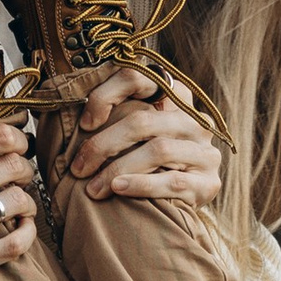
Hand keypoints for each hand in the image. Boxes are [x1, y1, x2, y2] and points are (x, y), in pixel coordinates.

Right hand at [0, 125, 39, 280]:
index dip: (14, 139)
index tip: (17, 145)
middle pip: (10, 167)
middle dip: (22, 168)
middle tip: (21, 173)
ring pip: (15, 203)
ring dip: (25, 200)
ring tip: (20, 202)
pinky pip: (12, 245)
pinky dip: (26, 233)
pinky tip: (23, 228)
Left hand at [65, 67, 224, 207]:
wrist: (180, 204)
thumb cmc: (146, 165)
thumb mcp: (134, 135)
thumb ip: (116, 115)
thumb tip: (72, 106)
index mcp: (175, 97)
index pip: (139, 77)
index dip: (106, 95)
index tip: (85, 123)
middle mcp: (194, 120)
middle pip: (143, 121)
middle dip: (103, 145)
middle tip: (79, 167)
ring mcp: (205, 151)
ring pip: (158, 150)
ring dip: (118, 168)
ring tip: (93, 188)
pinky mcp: (209, 183)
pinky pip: (172, 181)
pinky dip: (141, 185)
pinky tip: (119, 189)